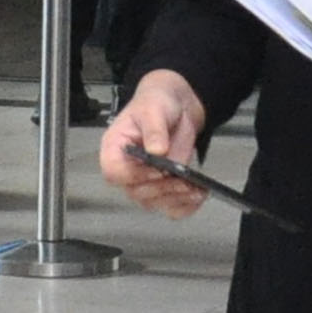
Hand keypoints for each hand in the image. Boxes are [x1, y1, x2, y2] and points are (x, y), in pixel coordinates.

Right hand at [99, 71, 209, 216]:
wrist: (176, 108)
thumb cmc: (156, 104)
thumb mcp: (153, 109)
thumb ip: (154, 129)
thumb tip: (157, 150)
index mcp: (115, 150)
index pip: (114, 173)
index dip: (133, 176)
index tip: (156, 170)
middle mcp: (127, 170)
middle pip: (137, 192)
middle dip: (162, 189)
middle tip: (182, 181)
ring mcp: (144, 183)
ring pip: (154, 203)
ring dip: (175, 199)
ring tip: (195, 189)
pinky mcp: (163, 189)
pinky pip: (171, 208)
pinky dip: (185, 206)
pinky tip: (198, 195)